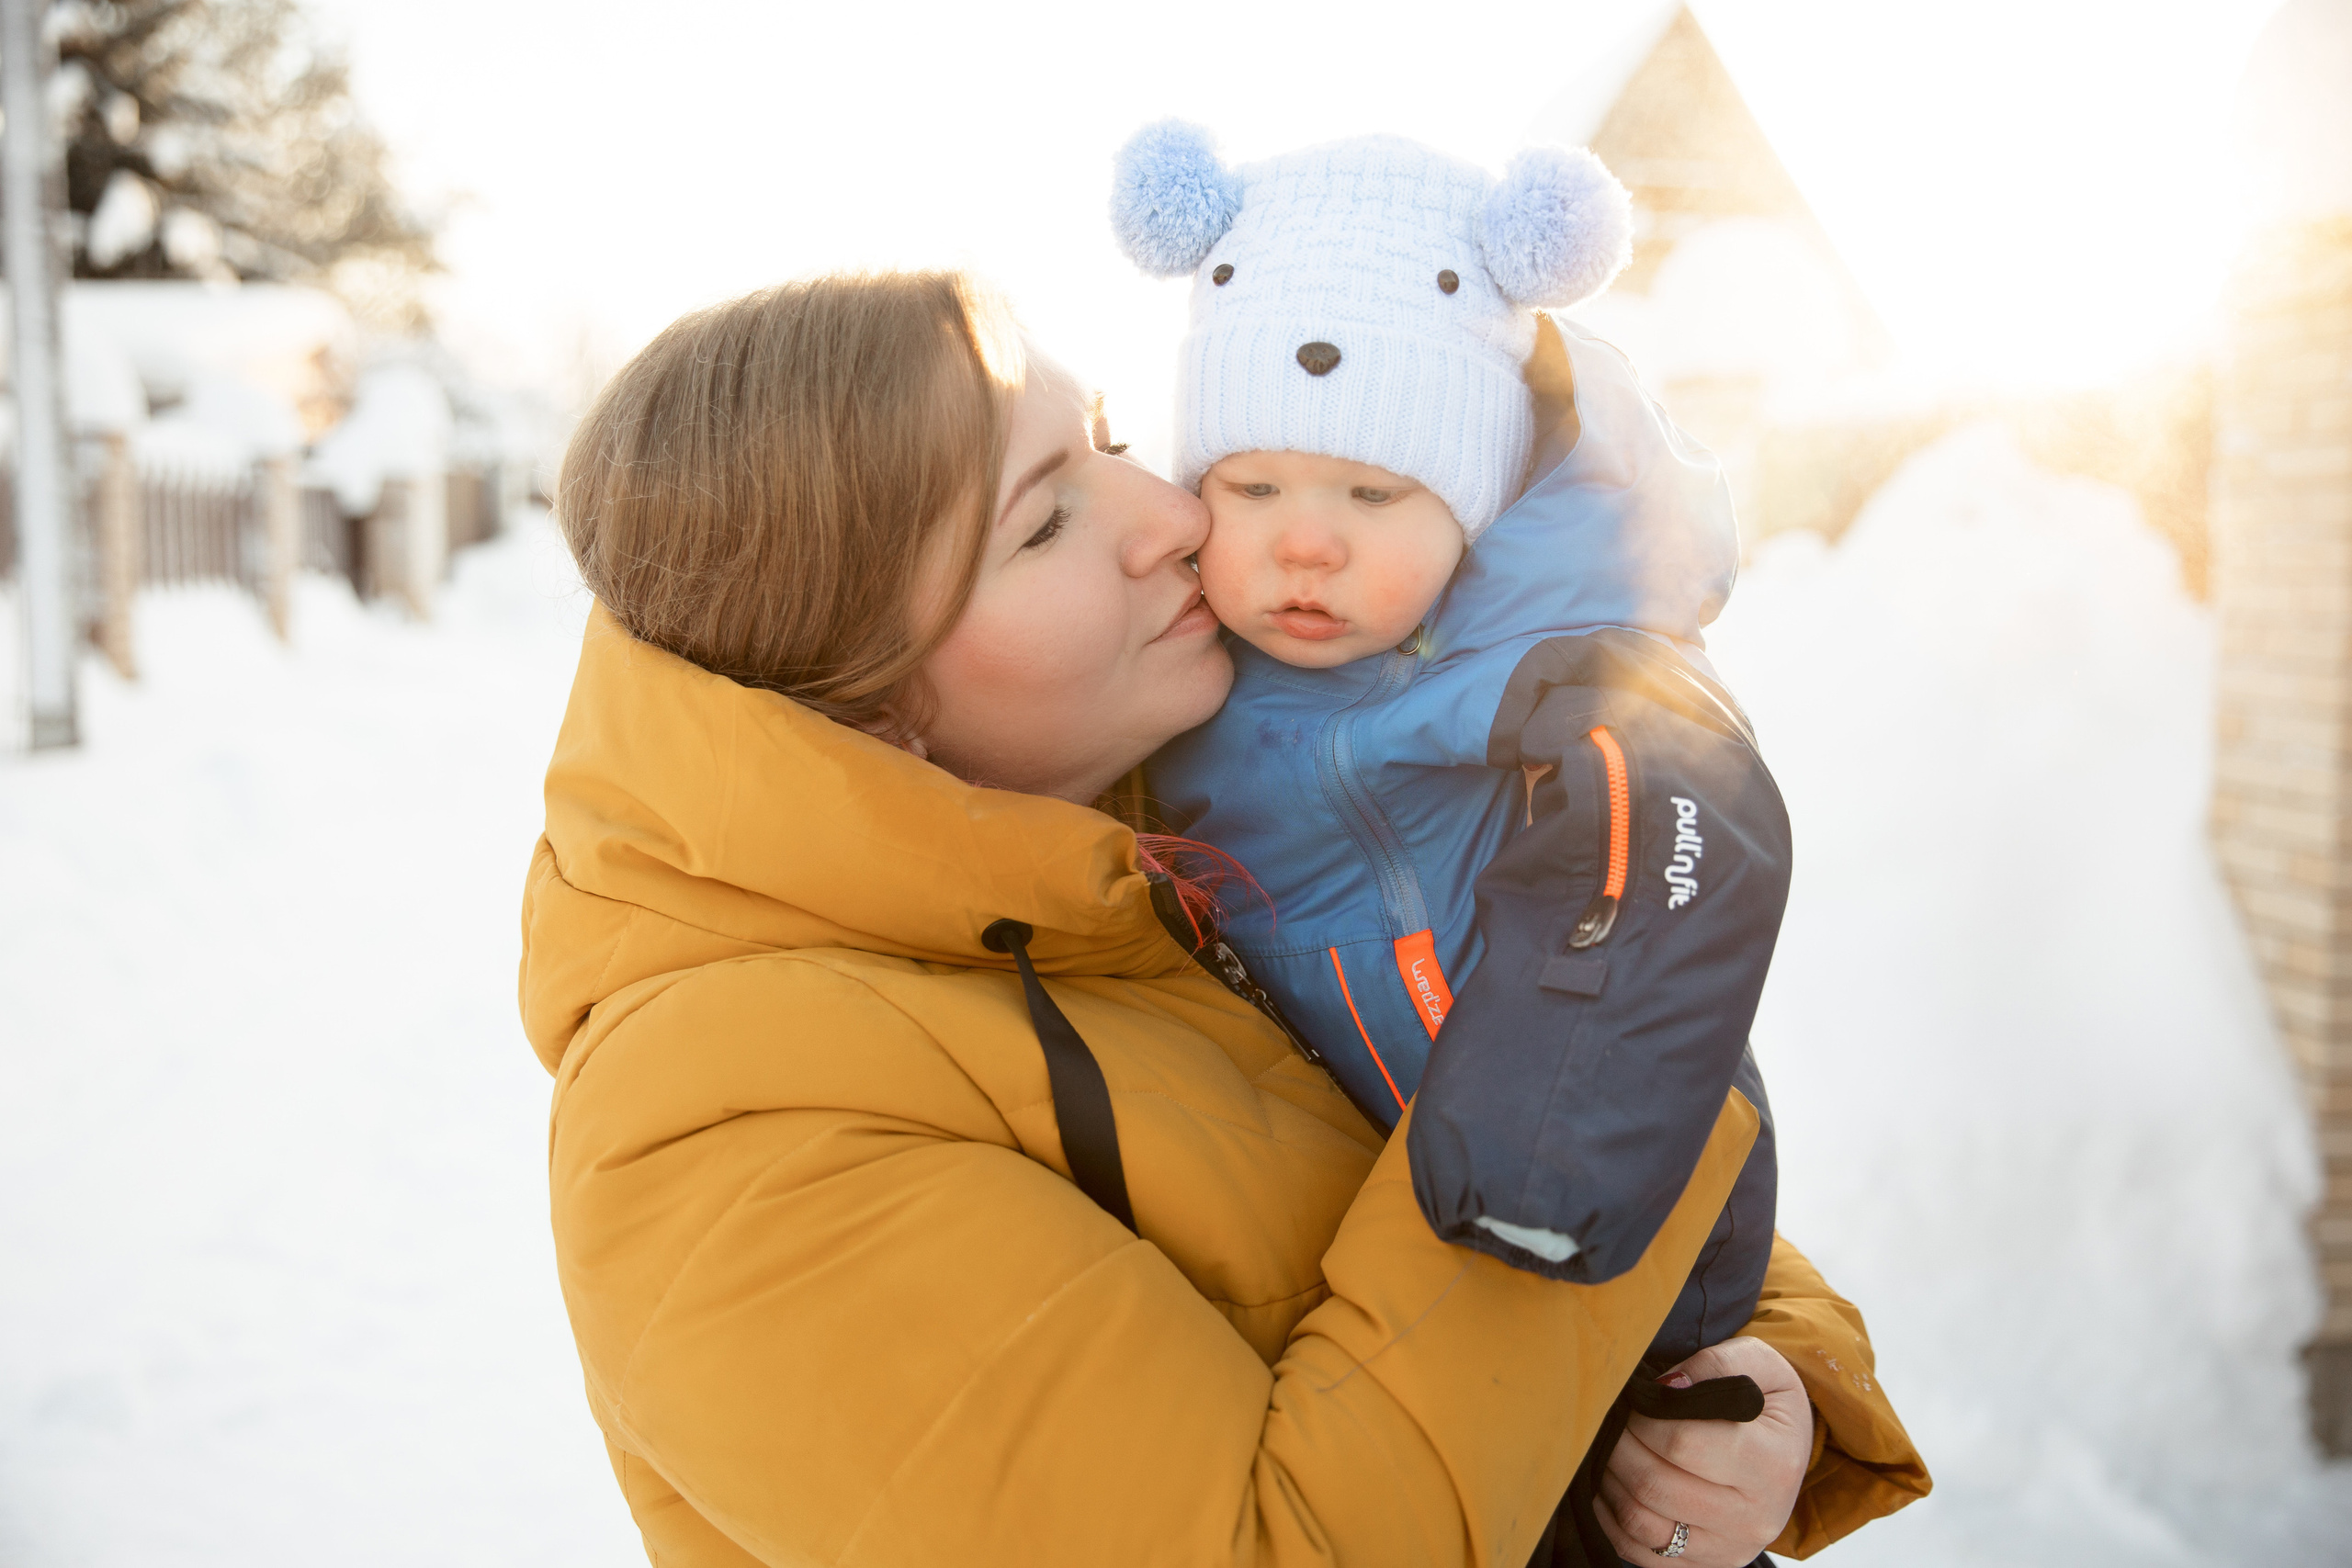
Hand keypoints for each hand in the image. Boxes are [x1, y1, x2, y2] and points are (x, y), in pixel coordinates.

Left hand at [1596, 1337, 1810, 1566]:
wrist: (1788, 1452)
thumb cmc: (1766, 1402)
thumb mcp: (1759, 1363)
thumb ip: (1713, 1364)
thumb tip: (1667, 1386)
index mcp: (1771, 1463)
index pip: (1681, 1443)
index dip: (1643, 1419)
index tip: (1637, 1401)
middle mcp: (1755, 1516)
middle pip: (1655, 1486)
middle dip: (1620, 1448)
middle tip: (1616, 1423)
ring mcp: (1730, 1548)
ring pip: (1642, 1523)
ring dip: (1611, 1483)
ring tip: (1612, 1451)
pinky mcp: (1708, 1565)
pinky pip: (1640, 1553)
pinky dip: (1613, 1519)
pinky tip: (1612, 1486)